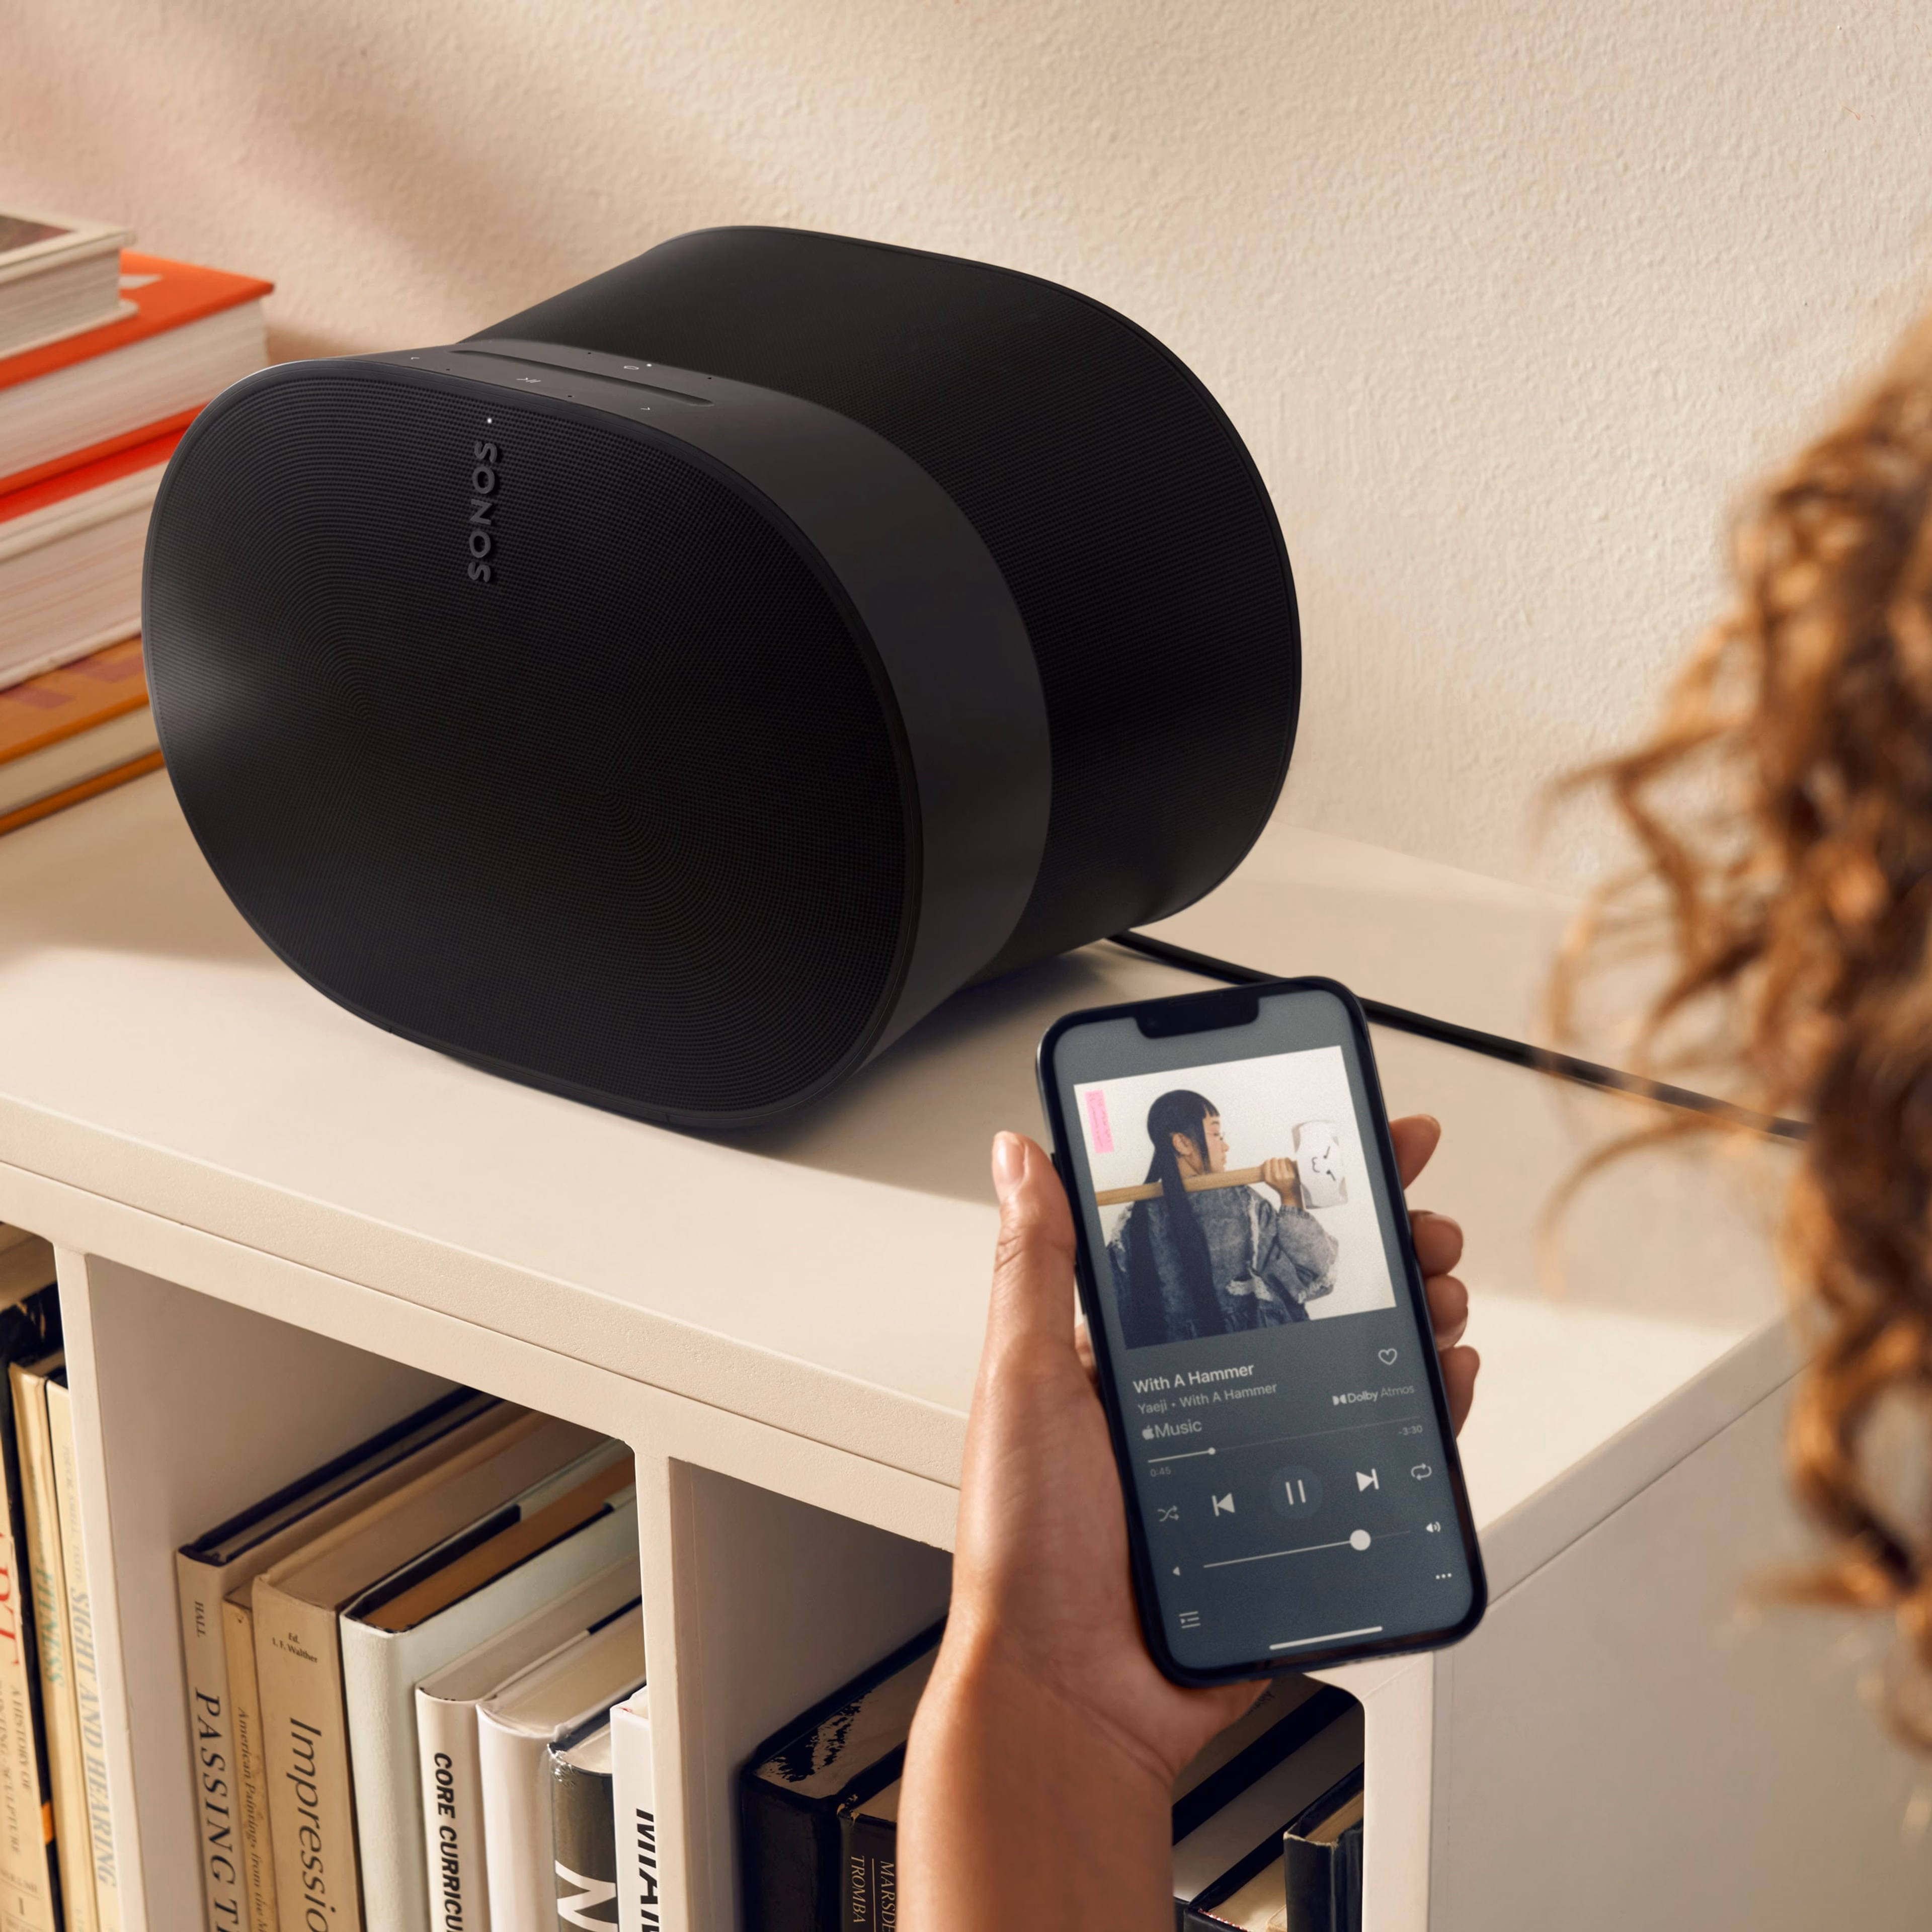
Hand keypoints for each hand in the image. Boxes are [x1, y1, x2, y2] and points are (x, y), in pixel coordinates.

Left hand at [900, 1118, 1477, 1931]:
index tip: (1338, 1132)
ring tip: (1435, 1282)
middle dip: (1372, 1238)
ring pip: (1352, 1358)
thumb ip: (1033, 1264)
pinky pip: (1374, 1446)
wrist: (1075, 1696)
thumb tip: (1018, 1152)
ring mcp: (1254, 1451)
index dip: (1282, 1178)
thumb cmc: (1029, 1547)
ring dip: (1409, 1307)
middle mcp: (1200, 1388)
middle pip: (1304, 1289)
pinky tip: (1442, 1371)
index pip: (1218, 1235)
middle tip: (1414, 1215)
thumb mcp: (1021, 1380)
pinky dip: (1422, 1404)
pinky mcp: (1298, 1513)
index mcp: (1132, 1348)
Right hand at [1259, 1154, 1300, 1208]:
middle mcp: (1276, 1177)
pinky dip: (1287, 1160)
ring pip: (1281, 1159)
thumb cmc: (1280, 1186)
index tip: (1272, 1164)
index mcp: (1268, 1179)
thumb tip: (1267, 1160)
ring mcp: (1284, 1176)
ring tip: (1283, 1165)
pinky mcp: (1292, 1174)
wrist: (1289, 1194)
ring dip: (1282, 1160)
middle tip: (1278, 1164)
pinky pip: (1288, 1161)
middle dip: (1276, 1161)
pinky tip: (1287, 1164)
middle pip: (1274, 1160)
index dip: (1269, 1162)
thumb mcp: (1270, 1181)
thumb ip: (1267, 1172)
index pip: (1266, 1162)